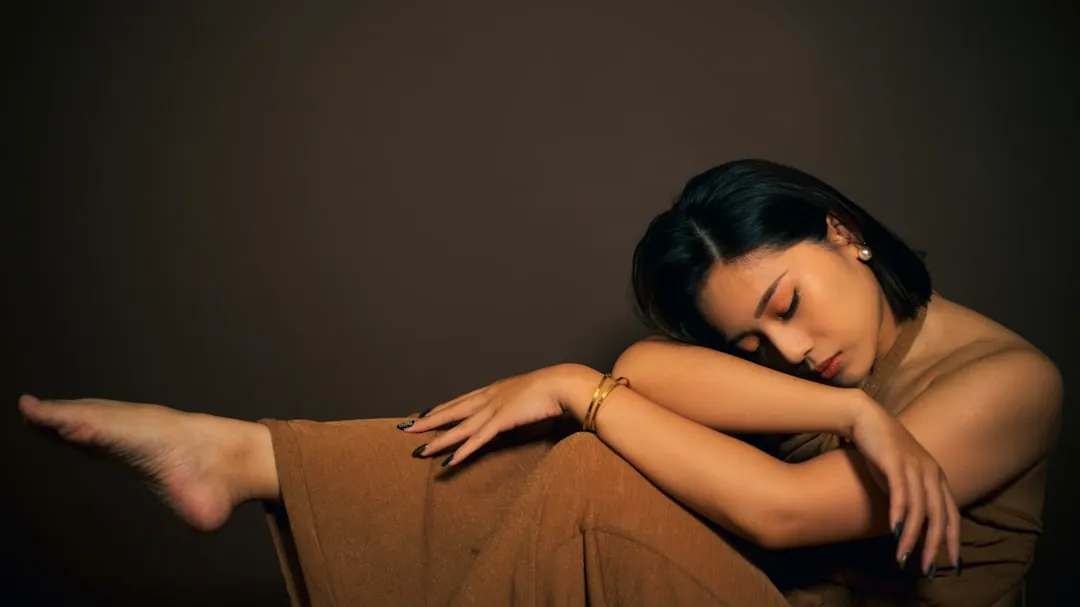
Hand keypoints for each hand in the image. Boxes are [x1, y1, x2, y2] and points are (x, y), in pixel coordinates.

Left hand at [398, 364, 575, 465]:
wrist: (564, 384)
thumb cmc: (552, 389)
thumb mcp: (528, 395)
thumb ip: (517, 403)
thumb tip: (514, 411)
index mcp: (494, 390)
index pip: (461, 400)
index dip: (442, 408)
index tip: (425, 413)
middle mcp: (489, 397)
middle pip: (452, 411)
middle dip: (428, 421)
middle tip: (406, 428)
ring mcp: (494, 409)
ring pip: (460, 427)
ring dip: (438, 439)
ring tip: (419, 450)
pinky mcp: (502, 421)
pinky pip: (478, 439)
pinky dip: (463, 450)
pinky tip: (449, 460)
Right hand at [848, 395, 960, 575]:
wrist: (864, 417)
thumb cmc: (881, 448)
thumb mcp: (902, 474)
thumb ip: (911, 495)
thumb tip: (910, 524)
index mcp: (937, 476)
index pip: (952, 514)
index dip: (953, 540)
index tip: (952, 564)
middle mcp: (931, 472)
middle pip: (939, 516)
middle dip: (934, 546)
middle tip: (927, 569)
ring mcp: (914, 466)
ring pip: (920, 509)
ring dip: (912, 537)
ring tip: (903, 557)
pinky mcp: (895, 461)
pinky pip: (901, 493)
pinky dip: (900, 513)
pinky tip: (895, 530)